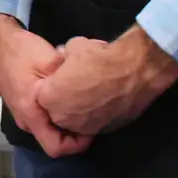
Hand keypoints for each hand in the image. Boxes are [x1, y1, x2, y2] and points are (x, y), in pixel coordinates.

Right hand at [0, 13, 93, 158]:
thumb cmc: (20, 51)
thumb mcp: (49, 62)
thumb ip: (68, 80)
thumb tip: (91, 89)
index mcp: (30, 114)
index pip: (55, 147)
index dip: (77, 144)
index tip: (91, 127)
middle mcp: (25, 119)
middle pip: (54, 139)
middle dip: (74, 132)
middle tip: (91, 113)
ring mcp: (22, 113)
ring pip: (49, 128)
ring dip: (65, 120)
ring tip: (81, 103)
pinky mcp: (23, 104)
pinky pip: (43, 117)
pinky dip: (57, 112)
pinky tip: (66, 94)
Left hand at [36, 28, 177, 135]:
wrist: (135, 72)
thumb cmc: (99, 58)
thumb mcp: (73, 47)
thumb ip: (63, 57)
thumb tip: (64, 55)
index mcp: (50, 98)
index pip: (42, 94)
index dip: (52, 83)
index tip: (61, 75)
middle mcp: (64, 118)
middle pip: (56, 109)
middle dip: (62, 98)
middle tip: (75, 83)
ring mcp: (85, 127)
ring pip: (75, 119)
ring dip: (79, 108)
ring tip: (92, 90)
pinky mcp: (106, 130)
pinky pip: (94, 123)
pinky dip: (96, 114)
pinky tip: (105, 98)